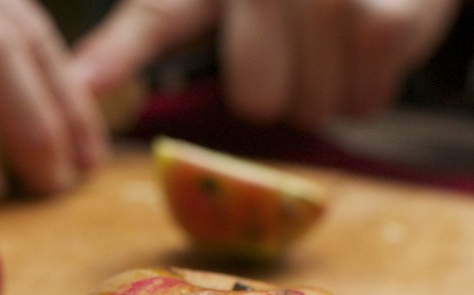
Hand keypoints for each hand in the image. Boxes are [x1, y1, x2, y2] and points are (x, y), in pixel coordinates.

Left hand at [72, 0, 463, 126]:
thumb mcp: (205, 2)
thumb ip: (142, 38)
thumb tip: (81, 83)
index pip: (156, 18)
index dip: (115, 57)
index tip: (81, 85)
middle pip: (257, 100)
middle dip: (280, 91)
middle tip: (296, 45)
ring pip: (312, 106)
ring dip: (326, 90)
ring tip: (334, 38)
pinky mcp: (392, 14)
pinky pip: (364, 99)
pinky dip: (368, 87)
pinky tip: (366, 42)